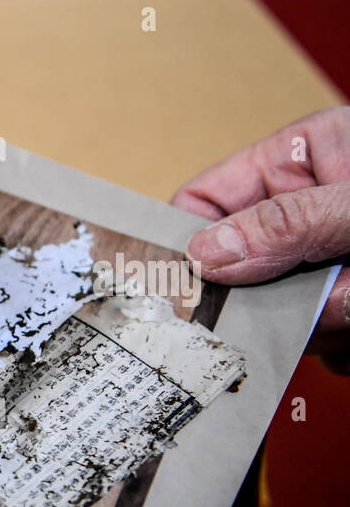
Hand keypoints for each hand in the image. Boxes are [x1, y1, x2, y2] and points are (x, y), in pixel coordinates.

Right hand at [172, 106, 349, 363]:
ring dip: (324, 328)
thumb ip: (290, 224)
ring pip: (283, 319)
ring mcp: (326, 265)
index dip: (183, 245)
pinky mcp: (345, 306)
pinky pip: (320, 344)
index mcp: (299, 161)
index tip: (173, 293)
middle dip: (274, 306)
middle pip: (239, 276)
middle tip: (317, 311)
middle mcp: (306, 213)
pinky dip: (343, 346)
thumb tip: (205, 253)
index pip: (203, 202)